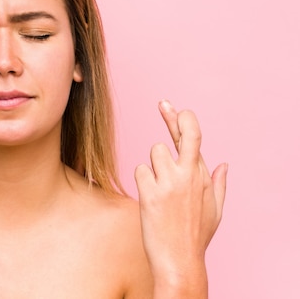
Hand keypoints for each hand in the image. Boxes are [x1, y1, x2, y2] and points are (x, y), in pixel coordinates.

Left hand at [135, 100, 227, 294]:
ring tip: (159, 191)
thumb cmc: (195, 237)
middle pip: (179, 136)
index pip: (194, 139)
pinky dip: (143, 182)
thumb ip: (218, 184)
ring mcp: (170, 182)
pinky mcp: (151, 192)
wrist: (180, 261)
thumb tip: (223, 164)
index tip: (174, 106)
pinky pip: (140, 171)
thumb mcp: (215, 211)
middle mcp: (189, 175)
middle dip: (172, 118)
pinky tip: (150, 200)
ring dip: (153, 166)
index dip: (183, 119)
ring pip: (153, 153)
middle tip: (163, 103)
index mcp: (204, 177)